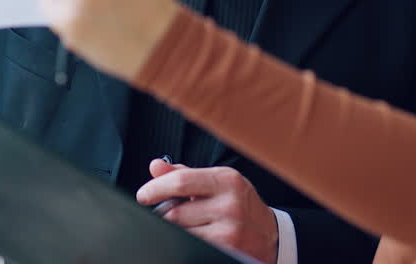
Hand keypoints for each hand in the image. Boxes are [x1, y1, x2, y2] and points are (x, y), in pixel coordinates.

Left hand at [138, 159, 278, 263]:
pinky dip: (186, 241)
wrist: (271, 236)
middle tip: (161, 213)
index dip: (155, 188)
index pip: (181, 181)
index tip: (143, 195)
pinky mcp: (228, 248)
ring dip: (173, 229)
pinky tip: (192, 236)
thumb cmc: (240, 205)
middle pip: (176, 210)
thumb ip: (185, 175)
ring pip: (181, 231)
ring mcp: (230, 228)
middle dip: (162, 214)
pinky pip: (193, 244)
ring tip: (182, 225)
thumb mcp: (218, 183)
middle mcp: (230, 203)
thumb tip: (155, 166)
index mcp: (226, 179)